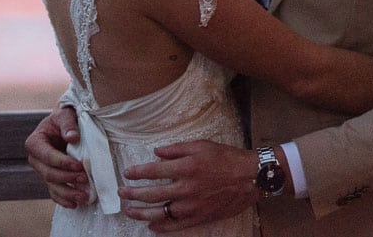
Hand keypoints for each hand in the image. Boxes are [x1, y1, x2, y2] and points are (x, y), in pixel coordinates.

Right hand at [24, 106, 89, 208]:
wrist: (64, 124)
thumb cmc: (64, 118)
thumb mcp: (65, 115)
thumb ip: (68, 124)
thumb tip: (72, 137)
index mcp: (35, 143)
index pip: (47, 156)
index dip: (62, 162)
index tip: (79, 165)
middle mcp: (35, 159)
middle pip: (49, 174)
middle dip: (67, 178)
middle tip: (85, 179)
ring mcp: (42, 171)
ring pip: (52, 186)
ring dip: (68, 193)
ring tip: (84, 197)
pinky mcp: (50, 179)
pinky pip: (54, 193)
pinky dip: (63, 200)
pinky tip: (75, 204)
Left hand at [120, 139, 259, 231]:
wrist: (250, 177)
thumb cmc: (226, 158)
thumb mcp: (202, 145)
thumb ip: (176, 149)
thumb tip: (156, 153)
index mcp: (185, 168)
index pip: (153, 172)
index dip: (137, 173)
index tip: (127, 173)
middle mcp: (185, 189)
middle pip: (151, 195)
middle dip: (133, 194)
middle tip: (122, 193)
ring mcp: (191, 206)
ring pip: (159, 213)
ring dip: (141, 213)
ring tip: (129, 211)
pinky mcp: (199, 217)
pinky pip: (175, 226)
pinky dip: (161, 227)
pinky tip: (151, 226)